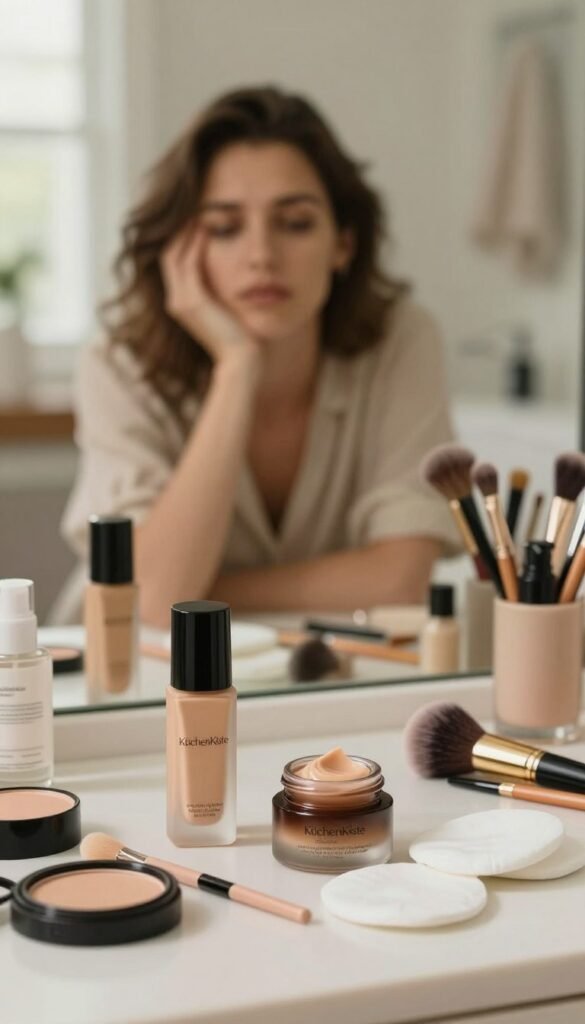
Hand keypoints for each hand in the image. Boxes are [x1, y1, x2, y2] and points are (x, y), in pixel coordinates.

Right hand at [161, 225, 259, 369]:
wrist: (242, 361)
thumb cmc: (241, 337)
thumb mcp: (226, 309)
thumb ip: (220, 291)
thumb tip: (231, 273)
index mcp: (181, 303)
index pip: (173, 262)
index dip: (181, 239)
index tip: (196, 219)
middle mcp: (175, 301)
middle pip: (169, 254)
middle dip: (180, 230)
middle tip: (194, 207)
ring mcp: (181, 301)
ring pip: (175, 255)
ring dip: (186, 232)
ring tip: (199, 211)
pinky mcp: (193, 301)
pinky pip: (190, 264)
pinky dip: (196, 244)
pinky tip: (207, 228)